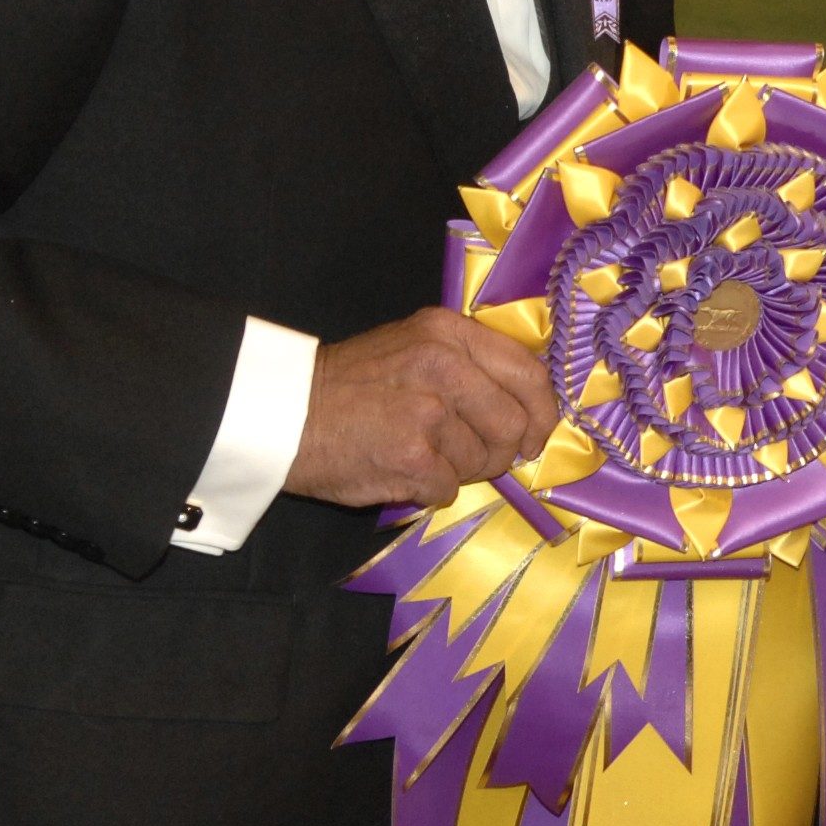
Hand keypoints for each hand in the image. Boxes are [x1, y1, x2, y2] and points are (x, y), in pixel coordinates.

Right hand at [285, 309, 557, 506]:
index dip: (542, 412)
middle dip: (499, 452)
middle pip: (514, 424)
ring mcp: (429, 411)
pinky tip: (400, 473)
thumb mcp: (413, 345)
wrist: (283, 413)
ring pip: (482, 462)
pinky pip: (449, 489)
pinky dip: (428, 492)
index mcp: (449, 333)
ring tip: (419, 457)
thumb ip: (468, 364)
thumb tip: (527, 405)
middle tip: (470, 458)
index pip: (528, 373)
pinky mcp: (412, 455)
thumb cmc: (350, 386)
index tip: (534, 435)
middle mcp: (444, 365)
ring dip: (457, 472)